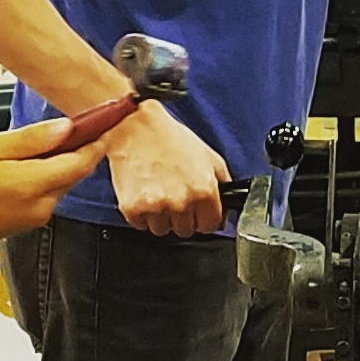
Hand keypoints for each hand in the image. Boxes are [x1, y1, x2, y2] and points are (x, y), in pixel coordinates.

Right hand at [0, 119, 107, 250]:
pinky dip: (47, 176)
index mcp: (32, 185)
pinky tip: (26, 164)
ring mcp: (35, 217)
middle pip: (75, 172)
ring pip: (62, 183)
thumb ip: (29, 139)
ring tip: (42, 141)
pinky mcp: (27, 222)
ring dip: (61, 161)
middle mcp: (40, 205)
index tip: (108, 120)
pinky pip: (47, 194)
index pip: (82, 160)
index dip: (98, 138)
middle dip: (80, 147)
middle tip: (76, 122)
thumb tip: (64, 128)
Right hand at [104, 98, 230, 237]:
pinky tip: (144, 193)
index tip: (200, 213)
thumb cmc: (170, 139)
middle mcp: (181, 202)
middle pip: (186, 231)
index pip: (210, 226)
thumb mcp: (209, 157)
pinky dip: (142, 214)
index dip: (205, 219)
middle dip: (183, 217)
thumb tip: (226, 206)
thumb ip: (221, 184)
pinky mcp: (133, 209)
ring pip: (162, 230)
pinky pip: (141, 225)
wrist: (136, 129)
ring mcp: (156, 207)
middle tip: (175, 195)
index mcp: (204, 190)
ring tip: (158, 192)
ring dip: (161, 217)